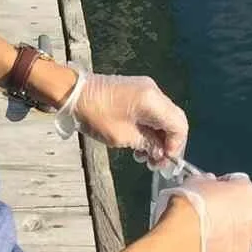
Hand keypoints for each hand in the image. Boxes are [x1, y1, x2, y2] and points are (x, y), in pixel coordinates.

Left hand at [73, 72, 188, 164]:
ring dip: (158, 137)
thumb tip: (161, 152)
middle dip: (168, 143)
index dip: (176, 146)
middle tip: (155, 162)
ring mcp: (146, 89)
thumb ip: (147, 144)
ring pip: (163, 117)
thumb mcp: (123, 136)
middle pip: (174, 120)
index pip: (179, 125)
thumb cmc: (96, 115)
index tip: (164, 161)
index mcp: (153, 101)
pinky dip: (150, 127)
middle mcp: (154, 91)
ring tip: (144, 156)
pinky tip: (139, 143)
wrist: (72, 93)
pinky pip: (153, 111)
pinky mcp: (137, 91)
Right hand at [169, 172, 251, 251]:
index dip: (224, 186)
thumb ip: (208, 181)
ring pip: (242, 233)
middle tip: (209, 213)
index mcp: (247, 191)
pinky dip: (224, 251)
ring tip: (205, 233)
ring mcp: (250, 238)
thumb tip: (208, 184)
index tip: (212, 191)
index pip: (239, 183)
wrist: (183, 234)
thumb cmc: (190, 204)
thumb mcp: (196, 180)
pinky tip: (207, 247)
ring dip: (228, 232)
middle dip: (230, 211)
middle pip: (245, 210)